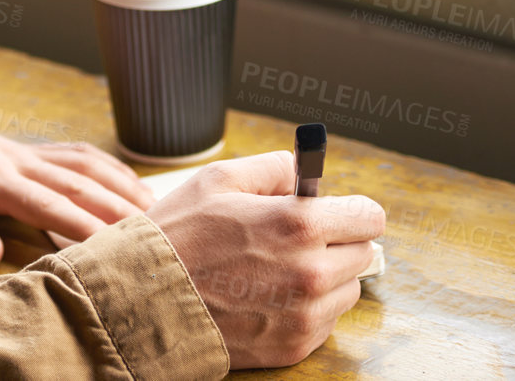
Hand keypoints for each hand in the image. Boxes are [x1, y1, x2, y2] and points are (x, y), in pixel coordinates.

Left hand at [0, 89, 154, 267]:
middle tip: (161, 234)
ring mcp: (24, 151)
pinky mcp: (27, 150)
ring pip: (87, 164)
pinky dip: (110, 168)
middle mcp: (15, 159)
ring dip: (124, 187)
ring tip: (160, 213)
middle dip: (121, 209)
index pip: (46, 203)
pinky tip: (130, 185)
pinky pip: (78, 154)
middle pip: (80, 183)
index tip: (115, 248)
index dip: (83, 227)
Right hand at [146, 151, 383, 369]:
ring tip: (276, 272)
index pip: (370, 217)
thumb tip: (302, 171)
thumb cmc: (177, 236)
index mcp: (299, 225)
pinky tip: (267, 297)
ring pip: (347, 290)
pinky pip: (324, 322)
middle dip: (336, 242)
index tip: (336, 213)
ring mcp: (306, 315)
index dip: (352, 211)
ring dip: (325, 279)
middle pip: (363, 254)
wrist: (145, 302)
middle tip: (296, 242)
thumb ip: (272, 167)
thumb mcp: (217, 180)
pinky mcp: (295, 347)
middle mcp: (312, 273)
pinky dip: (306, 309)